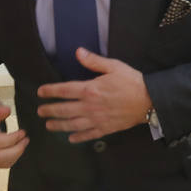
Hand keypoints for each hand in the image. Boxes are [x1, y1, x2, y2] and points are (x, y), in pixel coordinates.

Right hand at [0, 98, 28, 167]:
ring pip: (0, 162)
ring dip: (16, 155)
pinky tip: (17, 149)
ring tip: (23, 143)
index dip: (12, 139)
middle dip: (16, 149)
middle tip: (25, 139)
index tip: (22, 132)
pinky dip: (11, 159)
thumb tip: (6, 111)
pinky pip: (0, 164)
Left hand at [36, 49, 152, 142]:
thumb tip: (78, 52)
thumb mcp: (114, 66)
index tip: (41, 92)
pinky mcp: (106, 128)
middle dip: (49, 110)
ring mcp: (97, 119)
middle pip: (63, 110)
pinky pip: (88, 135)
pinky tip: (71, 138)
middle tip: (40, 111)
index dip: (49, 91)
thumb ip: (94, 61)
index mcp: (90, 89)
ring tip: (49, 125)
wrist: (150, 100)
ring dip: (58, 125)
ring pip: (72, 124)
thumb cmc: (132, 81)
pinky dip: (78, 138)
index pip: (63, 91)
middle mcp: (89, 106)